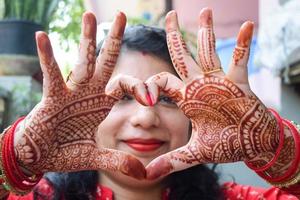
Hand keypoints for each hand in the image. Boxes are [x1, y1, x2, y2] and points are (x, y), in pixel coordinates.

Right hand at [13, 12, 145, 178]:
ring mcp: (71, 91)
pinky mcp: (52, 96)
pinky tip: (43, 36)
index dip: (138, 87)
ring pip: (81, 60)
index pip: (124, 85)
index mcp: (102, 103)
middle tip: (121, 15)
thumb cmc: (67, 152)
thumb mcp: (96, 156)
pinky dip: (47, 56)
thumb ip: (118, 160)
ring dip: (86, 38)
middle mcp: (89, 92)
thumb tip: (143, 173)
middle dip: (113, 40)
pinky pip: (51, 74)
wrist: (41, 157)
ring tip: (90, 15)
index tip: (150, 96)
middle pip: (105, 61)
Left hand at [146, 8, 278, 179]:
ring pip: (208, 52)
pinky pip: (241, 60)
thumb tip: (147, 175)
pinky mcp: (239, 82)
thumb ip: (173, 160)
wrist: (251, 143)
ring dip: (207, 33)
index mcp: (187, 98)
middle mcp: (200, 85)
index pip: (160, 82)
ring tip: (204, 11)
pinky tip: (248, 26)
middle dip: (174, 37)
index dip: (145, 84)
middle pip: (182, 56)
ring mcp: (219, 81)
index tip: (137, 94)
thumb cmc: (226, 144)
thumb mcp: (196, 153)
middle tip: (169, 14)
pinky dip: (244, 44)